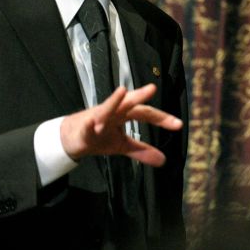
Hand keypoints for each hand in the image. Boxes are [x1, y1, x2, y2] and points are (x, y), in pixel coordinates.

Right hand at [59, 84, 182, 165]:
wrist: (71, 138)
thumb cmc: (99, 136)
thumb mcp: (122, 145)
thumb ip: (142, 150)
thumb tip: (163, 161)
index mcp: (125, 114)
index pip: (146, 113)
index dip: (162, 118)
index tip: (178, 125)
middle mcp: (114, 111)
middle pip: (129, 103)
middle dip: (139, 96)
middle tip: (152, 88)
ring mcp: (98, 117)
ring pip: (107, 108)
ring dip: (114, 101)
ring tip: (122, 92)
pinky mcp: (84, 126)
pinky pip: (88, 124)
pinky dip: (92, 122)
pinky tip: (96, 121)